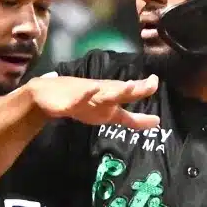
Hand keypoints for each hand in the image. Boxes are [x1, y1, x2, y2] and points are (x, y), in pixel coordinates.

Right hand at [25, 74, 160, 130]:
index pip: (132, 101)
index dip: (146, 99)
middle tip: (152, 84)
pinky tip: (91, 89)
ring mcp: (85, 96)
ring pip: (103, 93)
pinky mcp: (68, 100)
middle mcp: (101, 95)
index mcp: (110, 100)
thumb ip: (129, 118)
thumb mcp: (107, 113)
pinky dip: (84, 94)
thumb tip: (156, 122)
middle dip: (135, 90)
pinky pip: (77, 98)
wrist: (45, 95)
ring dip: (116, 90)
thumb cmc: (80, 101)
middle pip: (121, 93)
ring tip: (130, 87)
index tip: (162, 100)